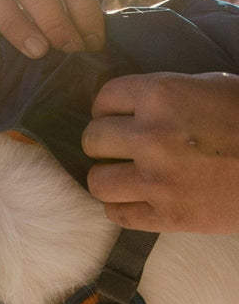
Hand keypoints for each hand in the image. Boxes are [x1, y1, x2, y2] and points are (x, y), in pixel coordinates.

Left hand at [82, 72, 238, 232]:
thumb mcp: (212, 86)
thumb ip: (165, 94)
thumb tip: (126, 103)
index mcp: (163, 95)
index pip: (103, 100)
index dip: (108, 109)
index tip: (117, 117)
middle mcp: (152, 136)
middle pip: (92, 140)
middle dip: (105, 143)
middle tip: (121, 148)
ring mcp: (157, 180)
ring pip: (96, 181)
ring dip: (109, 178)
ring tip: (128, 175)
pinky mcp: (168, 217)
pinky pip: (116, 215)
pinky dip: (123, 207)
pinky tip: (138, 199)